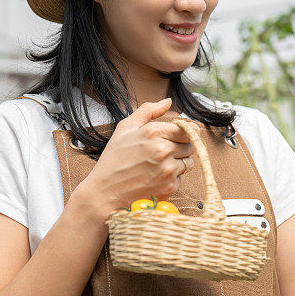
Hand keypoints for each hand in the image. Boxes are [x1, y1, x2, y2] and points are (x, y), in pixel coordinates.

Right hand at [73, 98, 197, 216]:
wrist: (103, 194)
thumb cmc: (113, 160)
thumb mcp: (125, 129)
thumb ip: (148, 111)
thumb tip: (167, 101)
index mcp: (153, 132)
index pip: (188, 129)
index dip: (186, 132)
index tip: (179, 135)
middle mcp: (163, 150)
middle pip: (191, 145)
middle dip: (181, 147)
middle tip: (162, 152)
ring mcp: (168, 170)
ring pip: (189, 162)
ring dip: (178, 162)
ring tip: (157, 165)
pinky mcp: (169, 187)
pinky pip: (181, 179)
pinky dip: (171, 178)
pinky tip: (154, 178)